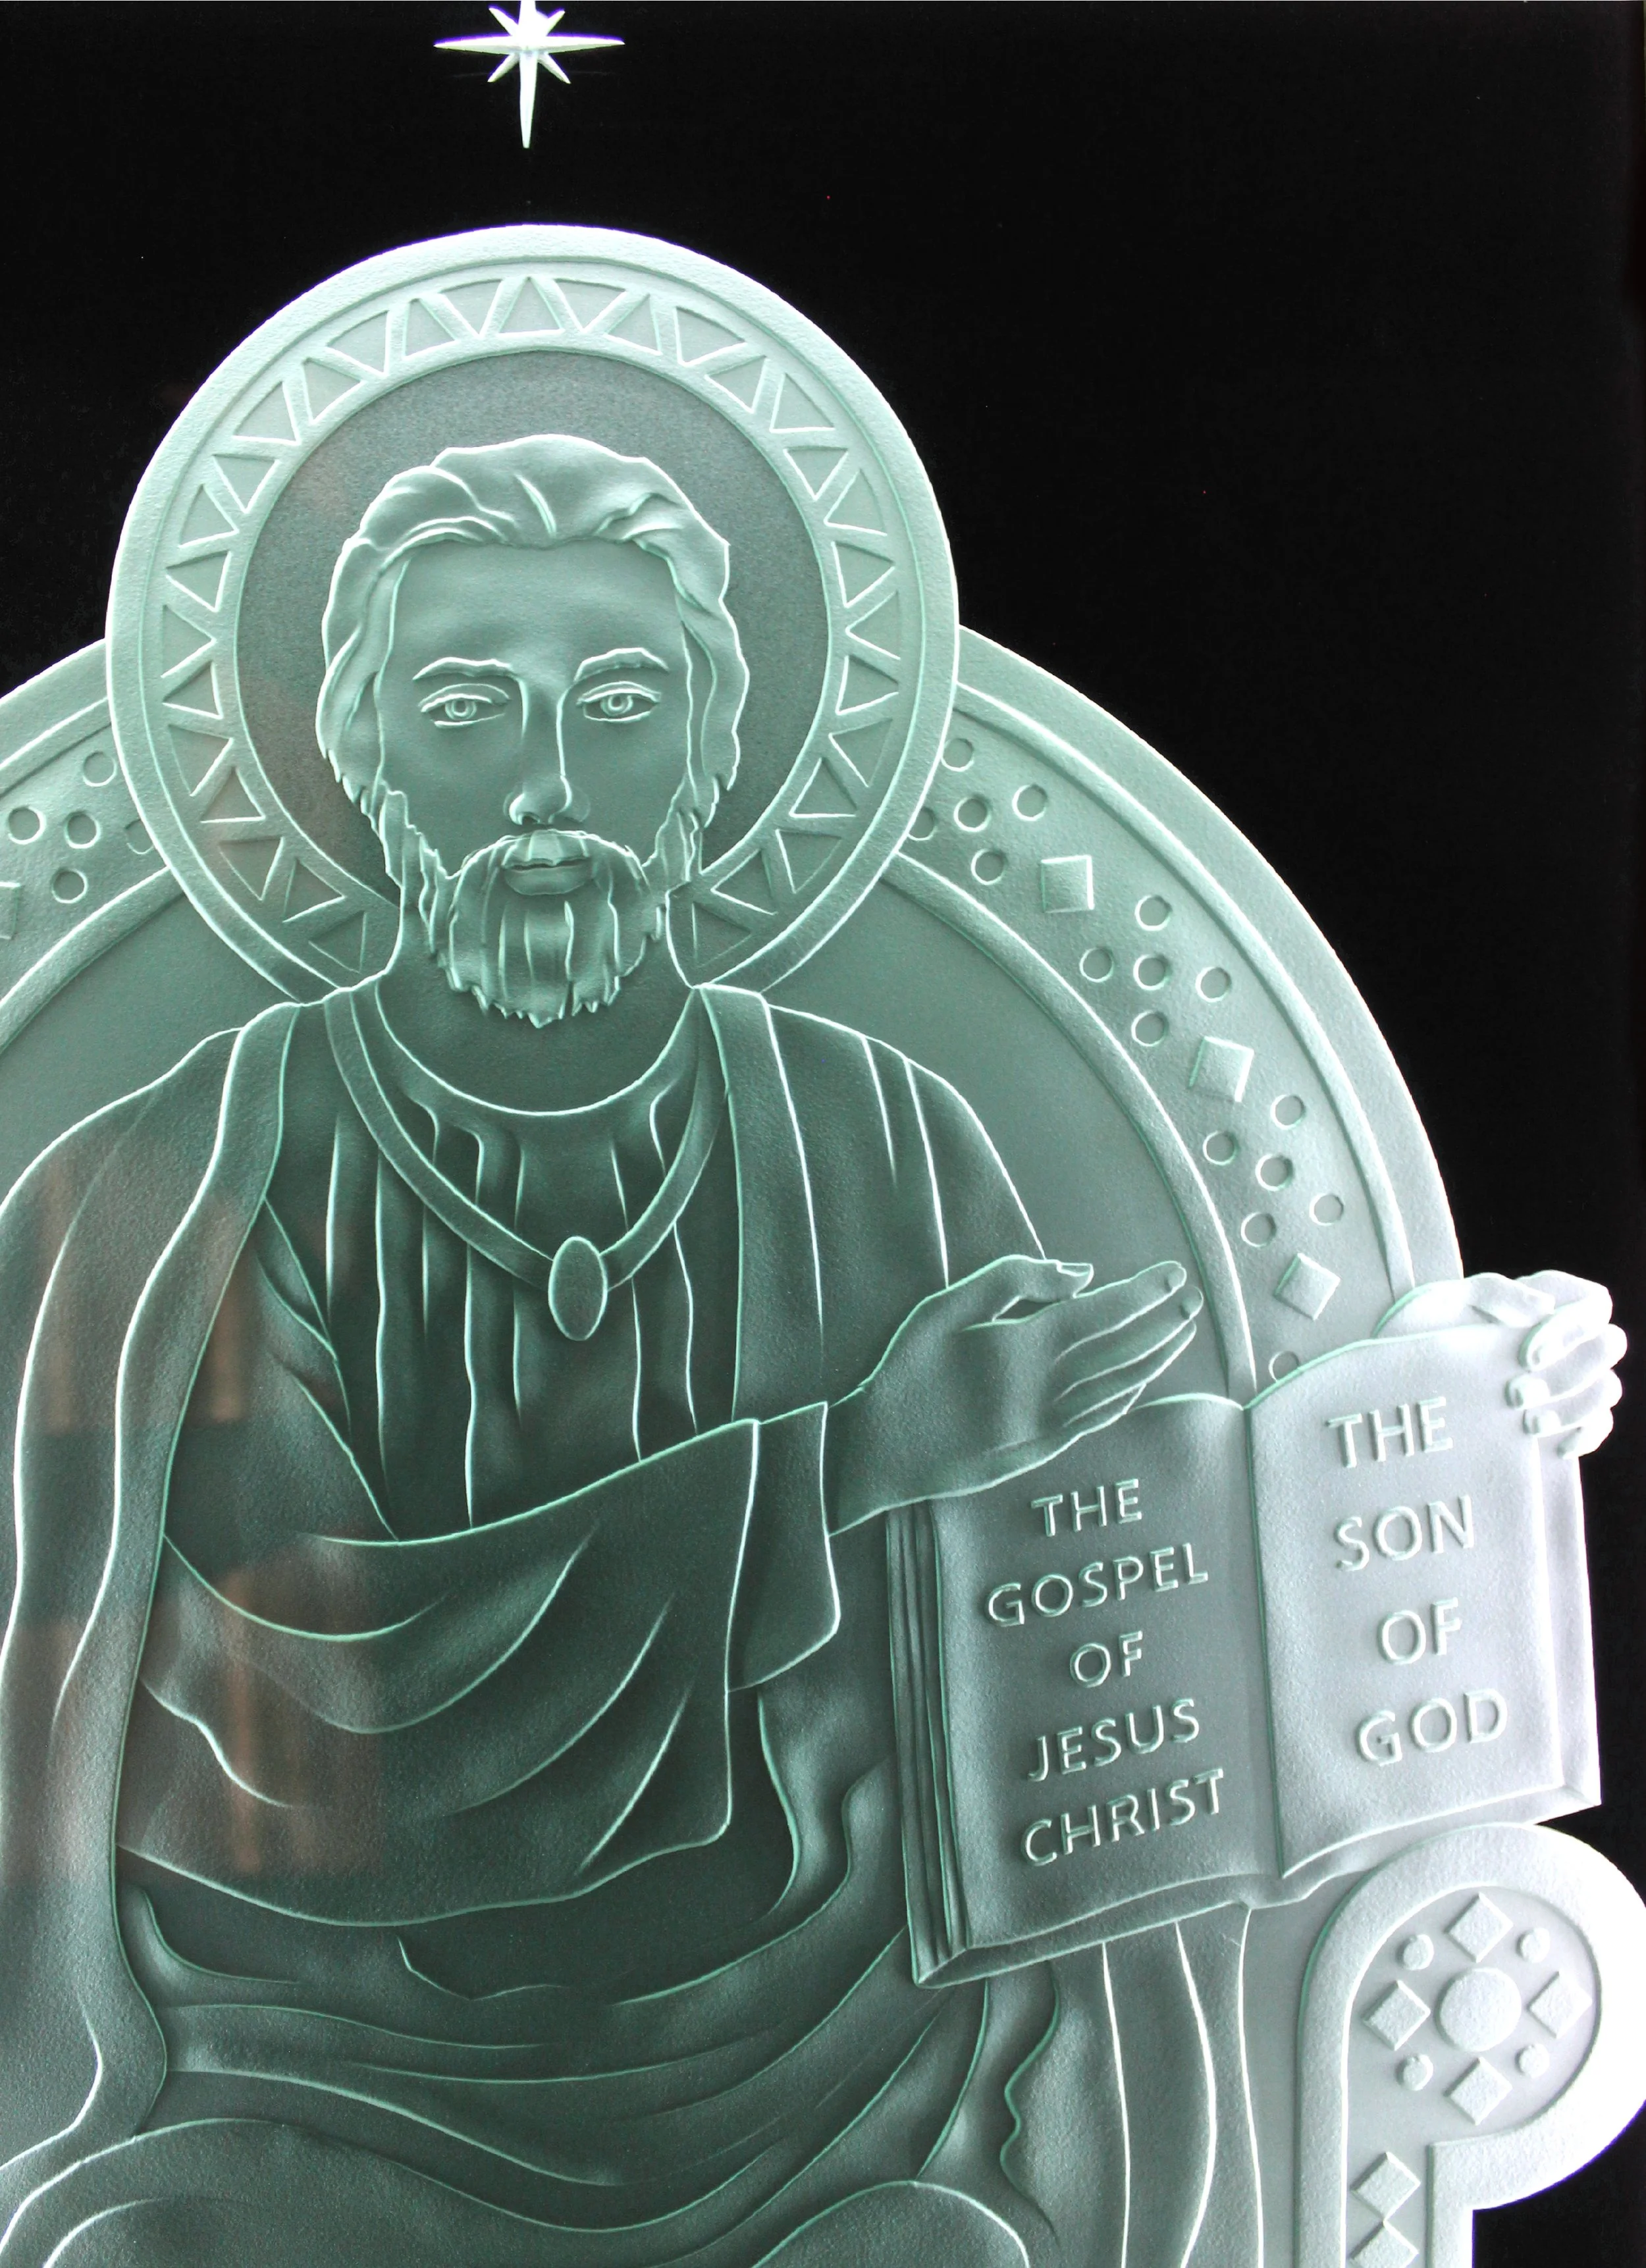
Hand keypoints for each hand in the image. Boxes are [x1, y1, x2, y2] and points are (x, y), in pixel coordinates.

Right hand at [826, 1257, 1202, 1528]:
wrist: (881, 1450)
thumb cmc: (907, 1370)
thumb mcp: (945, 1308)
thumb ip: (1014, 1280)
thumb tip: (1082, 1274)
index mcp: (1024, 1348)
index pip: (1104, 1313)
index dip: (1145, 1293)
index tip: (1175, 1274)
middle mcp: (1046, 1390)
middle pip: (1125, 1351)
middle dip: (1165, 1322)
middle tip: (1195, 1300)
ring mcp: (1048, 1425)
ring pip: (1121, 1386)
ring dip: (1158, 1358)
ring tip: (1183, 1334)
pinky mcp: (1041, 1450)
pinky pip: (1100, 1418)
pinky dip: (1129, 1395)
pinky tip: (1142, 1380)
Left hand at [1378, 1269, 1624, 1459]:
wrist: (1389, 1389)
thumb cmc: (1413, 1334)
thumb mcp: (1440, 1303)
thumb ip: (1490, 1292)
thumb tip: (1544, 1307)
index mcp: (1537, 1304)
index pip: (1594, 1304)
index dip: (1574, 1327)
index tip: (1528, 1353)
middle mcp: (1558, 1340)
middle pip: (1607, 1347)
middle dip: (1569, 1373)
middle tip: (1516, 1395)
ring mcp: (1561, 1380)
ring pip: (1605, 1388)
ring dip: (1574, 1406)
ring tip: (1525, 1423)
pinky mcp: (1557, 1416)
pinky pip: (1598, 1424)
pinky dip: (1586, 1434)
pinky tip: (1556, 1444)